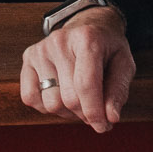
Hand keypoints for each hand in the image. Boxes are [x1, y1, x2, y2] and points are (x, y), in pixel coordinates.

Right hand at [20, 6, 133, 132]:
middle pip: (69, 98)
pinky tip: (60, 96)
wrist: (88, 25)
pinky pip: (30, 98)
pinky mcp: (28, 57)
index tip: (103, 126)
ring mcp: (41, 49)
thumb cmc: (107, 48)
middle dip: (85, 113)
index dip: (95, 112)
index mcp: (87, 39)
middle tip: (96, 111)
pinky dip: (46, 106)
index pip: (86, 85)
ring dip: (68, 112)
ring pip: (51, 103)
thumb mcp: (124, 64)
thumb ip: (118, 91)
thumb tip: (110, 118)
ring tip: (79, 100)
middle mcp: (60, 41)